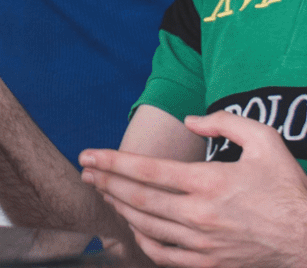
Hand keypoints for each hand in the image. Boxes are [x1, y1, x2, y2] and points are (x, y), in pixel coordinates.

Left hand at [79, 111, 306, 267]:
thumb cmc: (288, 189)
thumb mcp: (265, 141)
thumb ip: (223, 122)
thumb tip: (189, 120)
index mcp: (208, 182)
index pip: (146, 169)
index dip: (111, 161)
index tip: (87, 155)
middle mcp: (200, 215)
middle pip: (138, 198)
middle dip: (105, 183)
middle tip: (85, 172)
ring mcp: (204, 244)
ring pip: (147, 226)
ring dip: (119, 208)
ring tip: (103, 193)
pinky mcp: (211, 265)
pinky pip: (165, 256)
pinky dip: (142, 241)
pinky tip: (134, 226)